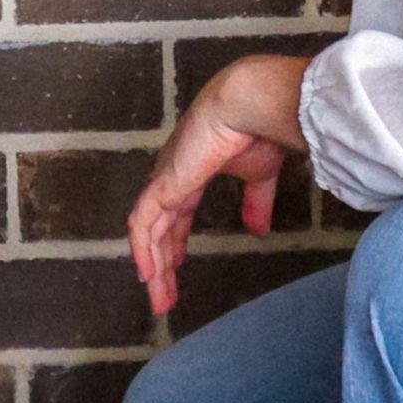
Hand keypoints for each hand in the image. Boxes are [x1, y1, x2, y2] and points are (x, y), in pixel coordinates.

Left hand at [128, 55, 307, 317]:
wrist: (252, 104)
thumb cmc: (258, 129)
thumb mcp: (259, 176)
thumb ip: (255, 203)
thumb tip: (258, 230)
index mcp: (192, 173)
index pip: (175, 216)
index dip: (174, 244)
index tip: (176, 269)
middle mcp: (172, 178)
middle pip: (158, 230)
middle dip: (161, 265)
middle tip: (164, 297)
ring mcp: (165, 181)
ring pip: (148, 232)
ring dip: (153, 267)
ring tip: (158, 298)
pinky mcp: (164, 185)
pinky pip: (143, 223)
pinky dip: (143, 250)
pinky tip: (147, 274)